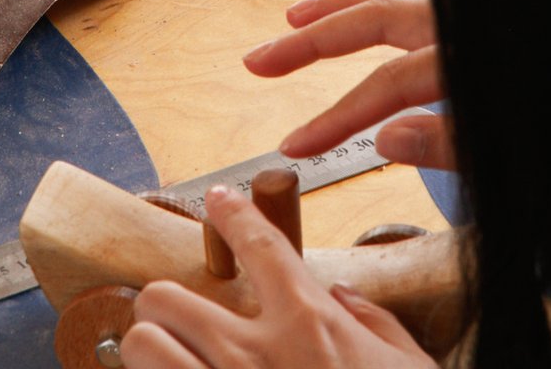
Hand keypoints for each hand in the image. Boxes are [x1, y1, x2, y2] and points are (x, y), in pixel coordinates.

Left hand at [120, 185, 436, 368]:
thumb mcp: (407, 368)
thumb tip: (345, 297)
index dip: (233, 213)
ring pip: (142, 345)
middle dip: (165, 305)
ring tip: (165, 358)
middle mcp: (254, 355)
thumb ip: (375, 326)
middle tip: (177, 317)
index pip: (260, 243)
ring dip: (149, 351)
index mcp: (309, 324)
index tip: (218, 200)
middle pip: (166, 297)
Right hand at [243, 0, 453, 170]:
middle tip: (258, 60)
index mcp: (464, 55)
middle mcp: (461, 18)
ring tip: (293, 18)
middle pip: (377, 17)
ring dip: (341, 5)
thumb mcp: (501, 140)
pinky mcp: (471, 10)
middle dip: (312, 40)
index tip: (295, 145)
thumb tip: (385, 141)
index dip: (339, 115)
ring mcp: (467, 7)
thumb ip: (452, 144)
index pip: (391, 82)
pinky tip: (360, 9)